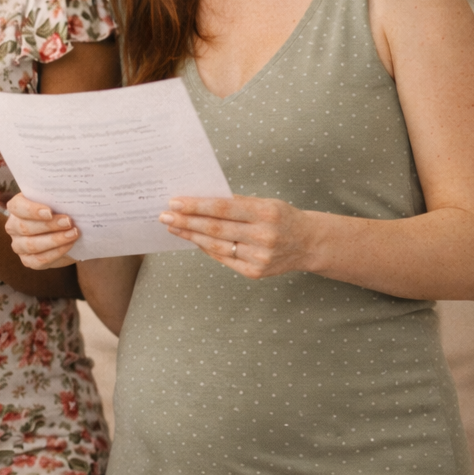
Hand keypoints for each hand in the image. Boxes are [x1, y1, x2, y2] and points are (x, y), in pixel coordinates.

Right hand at [4, 193, 79, 268]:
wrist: (65, 230)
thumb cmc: (59, 210)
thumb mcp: (57, 200)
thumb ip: (58, 197)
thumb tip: (69, 196)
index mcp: (16, 207)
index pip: (17, 207)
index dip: (31, 210)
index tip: (49, 212)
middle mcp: (13, 226)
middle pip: (25, 227)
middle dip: (49, 225)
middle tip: (68, 222)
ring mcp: (18, 245)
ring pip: (31, 245)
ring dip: (54, 240)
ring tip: (73, 234)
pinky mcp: (27, 260)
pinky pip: (38, 260)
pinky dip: (56, 253)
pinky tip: (69, 245)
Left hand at [159, 195, 315, 278]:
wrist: (309, 243)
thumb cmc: (281, 218)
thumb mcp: (265, 203)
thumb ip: (235, 203)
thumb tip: (198, 202)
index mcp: (267, 213)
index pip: (223, 208)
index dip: (196, 206)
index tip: (174, 202)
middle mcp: (264, 236)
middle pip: (215, 229)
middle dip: (186, 222)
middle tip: (164, 216)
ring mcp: (260, 257)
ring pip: (216, 246)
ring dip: (191, 236)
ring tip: (173, 227)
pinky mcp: (256, 272)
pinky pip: (223, 259)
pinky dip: (206, 249)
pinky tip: (193, 240)